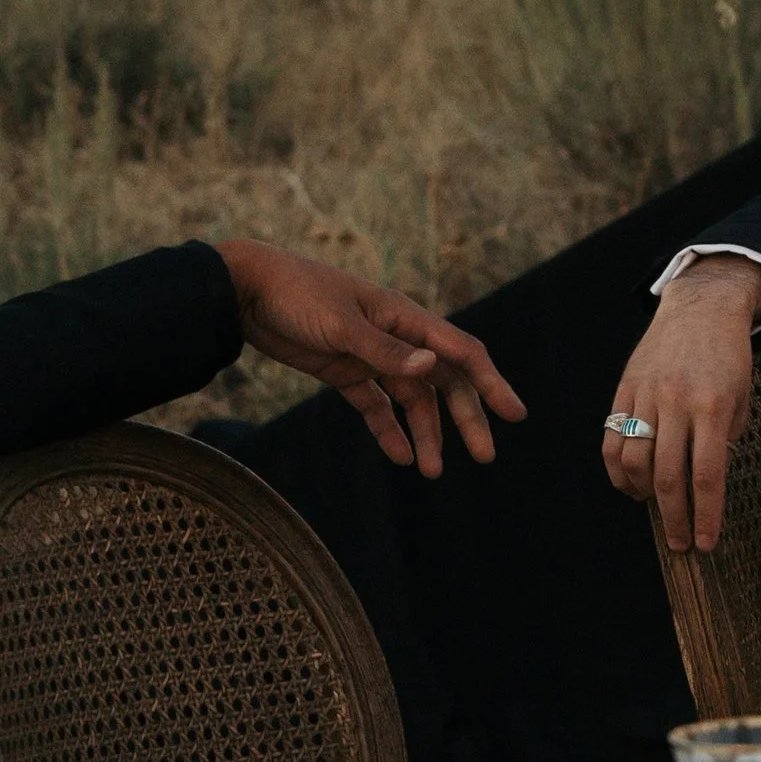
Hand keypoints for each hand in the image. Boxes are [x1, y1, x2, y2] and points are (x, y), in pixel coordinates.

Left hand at [215, 239, 525, 477]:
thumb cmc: (296, 295)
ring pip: (412, 399)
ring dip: (425, 432)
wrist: (244, 289)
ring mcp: (371, 355)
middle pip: (444, 382)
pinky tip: (399, 455)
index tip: (515, 414)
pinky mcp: (344, 370)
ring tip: (431, 471)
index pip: (461, 353)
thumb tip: (432, 368)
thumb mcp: (340, 325)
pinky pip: (376, 405)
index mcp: (405, 318)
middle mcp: (397, 337)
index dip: (491, 383)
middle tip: (485, 456)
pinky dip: (388, 429)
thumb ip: (385, 350)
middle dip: (466, 418)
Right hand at [603, 256, 760, 553]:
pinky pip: (612, 440)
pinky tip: (631, 487)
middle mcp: (676, 403)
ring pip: (634, 461)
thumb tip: (707, 481)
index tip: (706, 543)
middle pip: (668, 476)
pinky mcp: (624, 390)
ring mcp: (645, 396)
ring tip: (658, 509)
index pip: (708, 475)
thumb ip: (726, 438)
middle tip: (682, 543)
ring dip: (644, 496)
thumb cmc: (729, 356)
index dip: (706, 515)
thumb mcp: (742, 396)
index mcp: (712, 406)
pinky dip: (618, 471)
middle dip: (675, 518)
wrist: (701, 306)